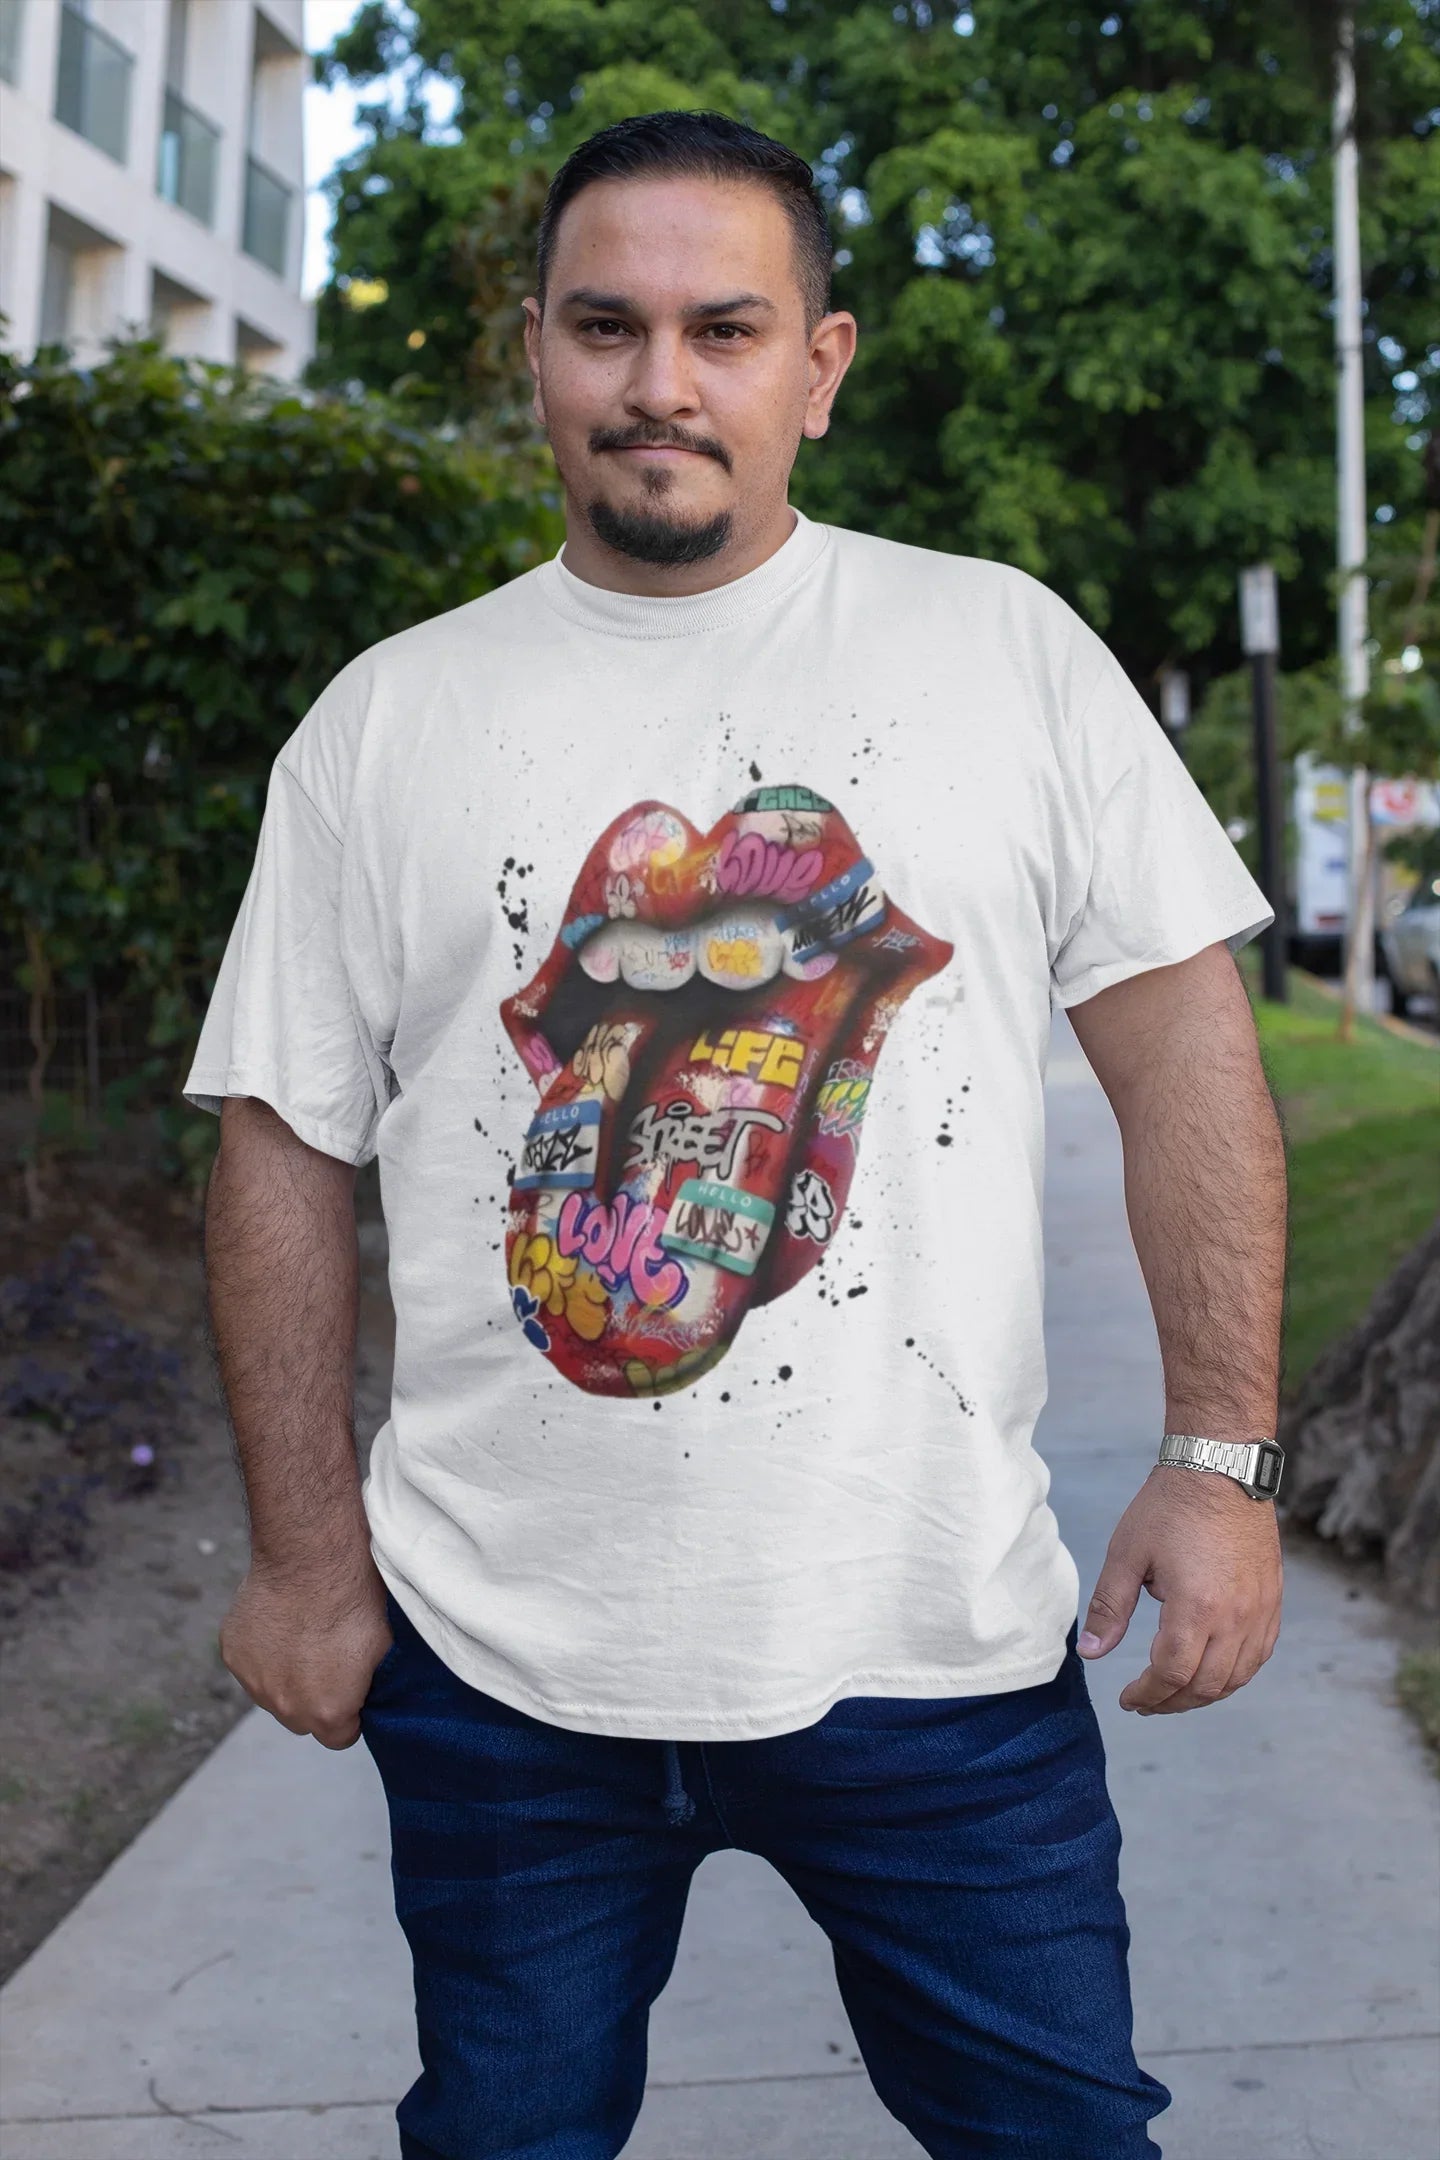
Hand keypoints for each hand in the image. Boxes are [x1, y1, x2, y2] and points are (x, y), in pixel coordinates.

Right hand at [219, 1557, 393, 1749]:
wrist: (311, 1560)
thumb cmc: (353, 1601)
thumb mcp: (382, 1649)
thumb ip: (366, 1684)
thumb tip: (362, 1688)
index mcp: (327, 1713)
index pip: (339, 1737)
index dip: (349, 1713)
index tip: (352, 1689)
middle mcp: (285, 1707)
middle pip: (301, 1718)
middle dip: (314, 1698)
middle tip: (326, 1659)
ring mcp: (253, 1682)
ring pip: (272, 1692)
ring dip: (285, 1675)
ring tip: (301, 1634)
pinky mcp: (232, 1653)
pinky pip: (250, 1663)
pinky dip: (262, 1650)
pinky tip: (279, 1620)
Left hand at [1077, 1466, 1281, 1712]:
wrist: (1221, 1468)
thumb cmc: (1171, 1506)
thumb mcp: (1127, 1554)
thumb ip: (1110, 1608)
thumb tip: (1092, 1653)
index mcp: (1196, 1607)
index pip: (1171, 1674)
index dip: (1147, 1694)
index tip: (1128, 1699)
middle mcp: (1235, 1617)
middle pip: (1206, 1685)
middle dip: (1172, 1701)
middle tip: (1146, 1702)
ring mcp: (1260, 1610)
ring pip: (1237, 1677)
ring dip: (1204, 1694)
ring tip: (1174, 1692)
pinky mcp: (1272, 1600)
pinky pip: (1259, 1655)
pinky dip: (1235, 1673)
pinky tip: (1212, 1670)